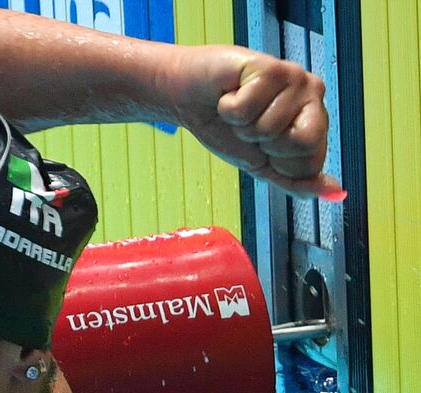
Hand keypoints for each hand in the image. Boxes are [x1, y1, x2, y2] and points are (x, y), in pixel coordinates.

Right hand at [163, 45, 341, 199]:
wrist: (189, 98)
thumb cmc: (225, 127)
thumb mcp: (261, 165)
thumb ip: (295, 180)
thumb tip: (335, 193)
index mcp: (315, 120)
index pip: (310, 164)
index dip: (276, 163)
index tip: (261, 146)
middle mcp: (312, 95)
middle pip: (300, 144)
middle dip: (263, 145)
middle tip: (251, 127)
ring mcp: (293, 77)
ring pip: (269, 127)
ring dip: (241, 125)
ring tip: (238, 109)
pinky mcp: (269, 66)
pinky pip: (247, 108)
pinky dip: (228, 108)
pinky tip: (229, 94)